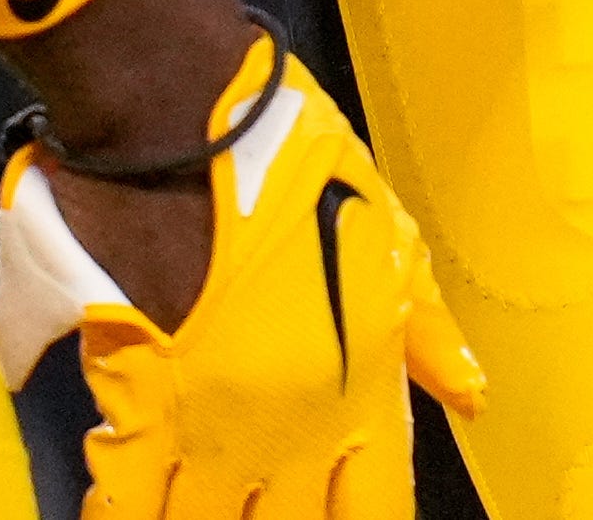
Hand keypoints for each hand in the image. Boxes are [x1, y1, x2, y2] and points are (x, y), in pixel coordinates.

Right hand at [0, 33, 483, 519]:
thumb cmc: (292, 162)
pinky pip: (124, 497)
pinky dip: (122, 510)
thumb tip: (470, 396)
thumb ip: (426, 331)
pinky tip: (128, 508)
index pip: (374, 510)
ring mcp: (209, 422)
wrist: (182, 113)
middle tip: (258, 508)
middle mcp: (290, 428)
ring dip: (201, 518)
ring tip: (197, 508)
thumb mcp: (387, 237)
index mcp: (359, 391)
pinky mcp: (132, 400)